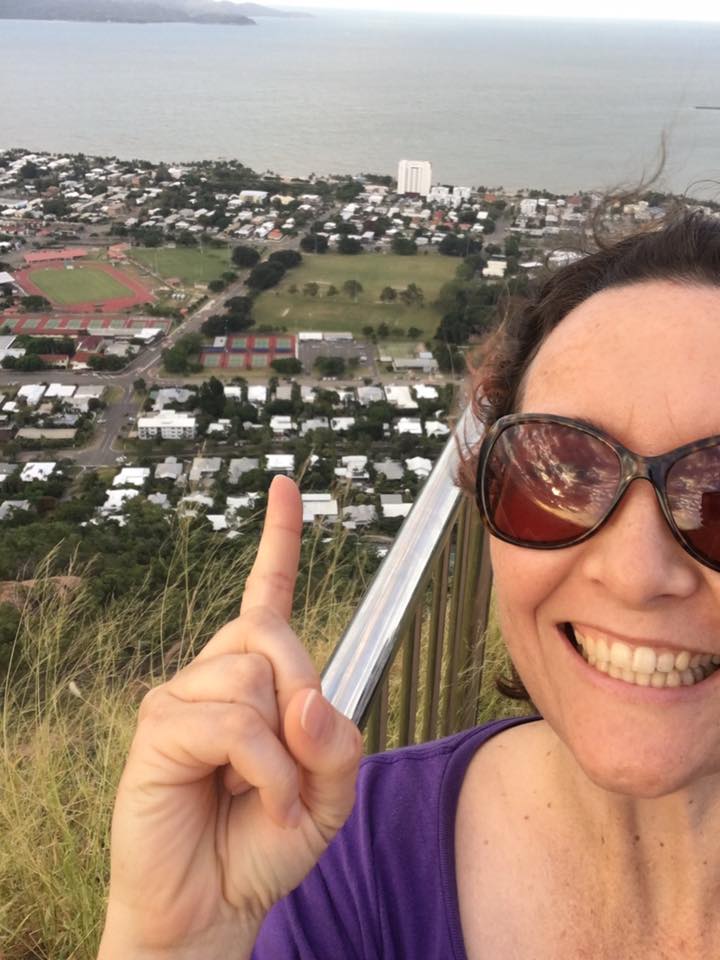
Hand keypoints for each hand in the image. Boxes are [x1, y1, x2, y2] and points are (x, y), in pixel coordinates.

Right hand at [99, 475, 362, 957]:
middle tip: (296, 770)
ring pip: (257, 679)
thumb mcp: (330, 794)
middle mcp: (214, 673)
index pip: (266, 594)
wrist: (213, 907)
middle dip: (304, 702)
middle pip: (274, 635)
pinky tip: (255, 804)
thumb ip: (337, 741)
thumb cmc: (265, 842)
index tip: (285, 483)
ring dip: (285, 753)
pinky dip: (267, 773)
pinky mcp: (160, 727)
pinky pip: (237, 724)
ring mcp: (182, 696)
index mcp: (254, 675)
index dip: (279, 539)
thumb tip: (306, 697)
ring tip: (268, 796)